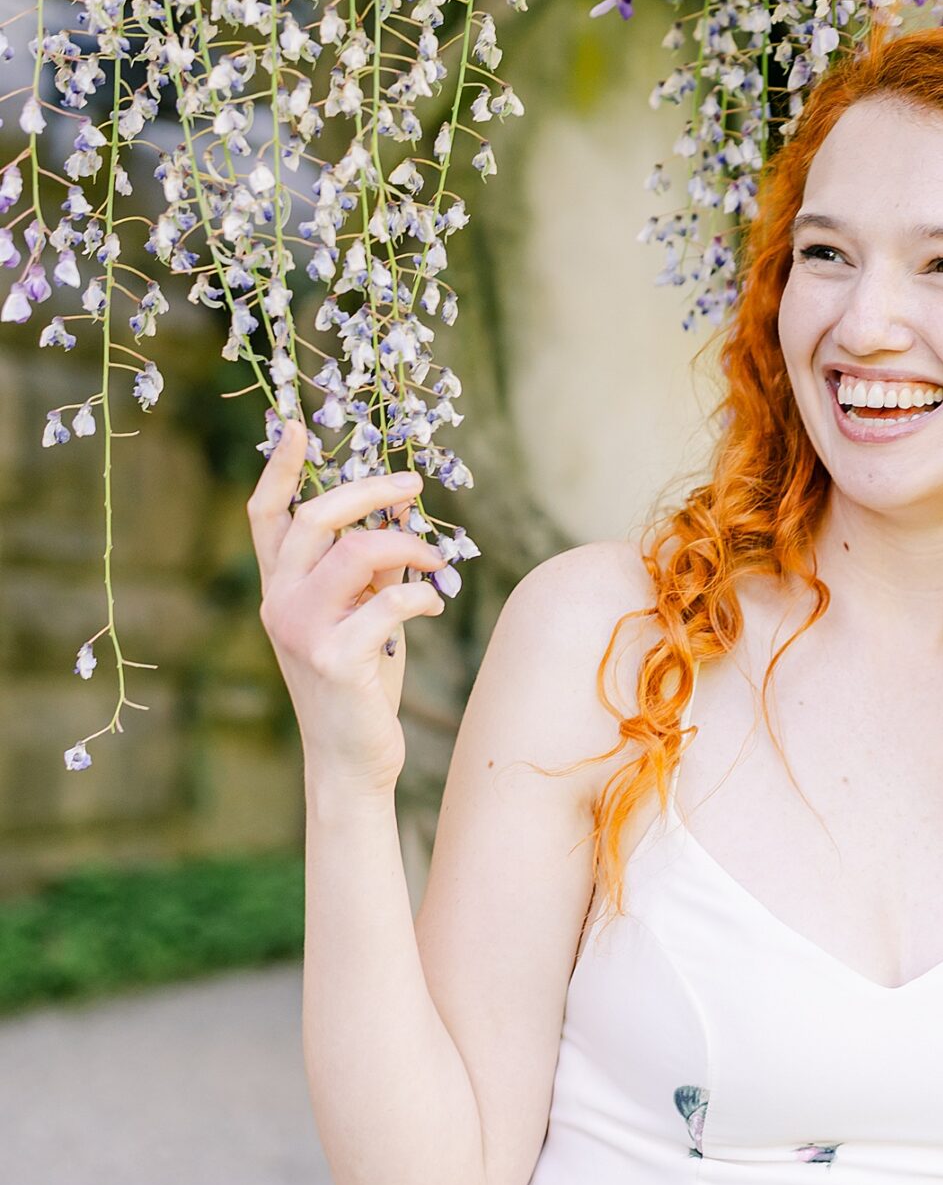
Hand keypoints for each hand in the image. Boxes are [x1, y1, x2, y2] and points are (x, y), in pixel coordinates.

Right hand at [248, 416, 445, 793]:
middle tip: (413, 484)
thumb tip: (400, 515)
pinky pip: (389, 601)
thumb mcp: (361, 615)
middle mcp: (281, 604)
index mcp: (281, 589)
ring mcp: (303, 631)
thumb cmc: (361, 681)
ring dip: (408, 544)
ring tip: (434, 559)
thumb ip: (371, 569)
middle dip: (370, 490)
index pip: (265, 517)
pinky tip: (434, 603)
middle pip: (314, 518)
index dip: (278, 469)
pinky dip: (421, 593)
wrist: (351, 758)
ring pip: (356, 552)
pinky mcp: (336, 659)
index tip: (296, 426)